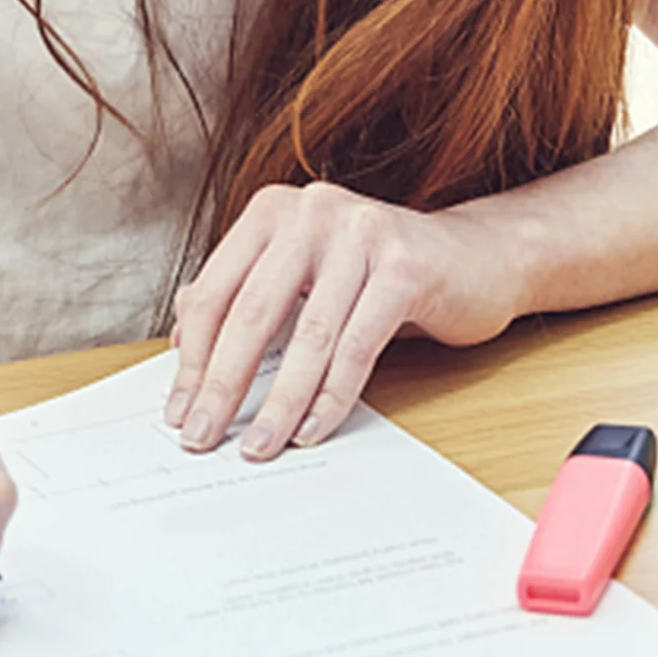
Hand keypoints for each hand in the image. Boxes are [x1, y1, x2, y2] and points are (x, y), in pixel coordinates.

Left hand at [166, 182, 522, 459]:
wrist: (478, 257)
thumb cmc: (381, 273)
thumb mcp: (307, 276)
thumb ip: (249, 294)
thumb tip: (183, 343)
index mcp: (275, 210)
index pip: (214, 291)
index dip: (193, 358)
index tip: (179, 411)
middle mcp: (313, 211)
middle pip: (251, 313)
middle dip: (222, 386)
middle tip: (202, 438)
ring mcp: (361, 232)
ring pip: (307, 336)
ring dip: (279, 402)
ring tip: (259, 446)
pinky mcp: (405, 265)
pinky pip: (358, 344)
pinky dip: (332, 396)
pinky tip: (314, 429)